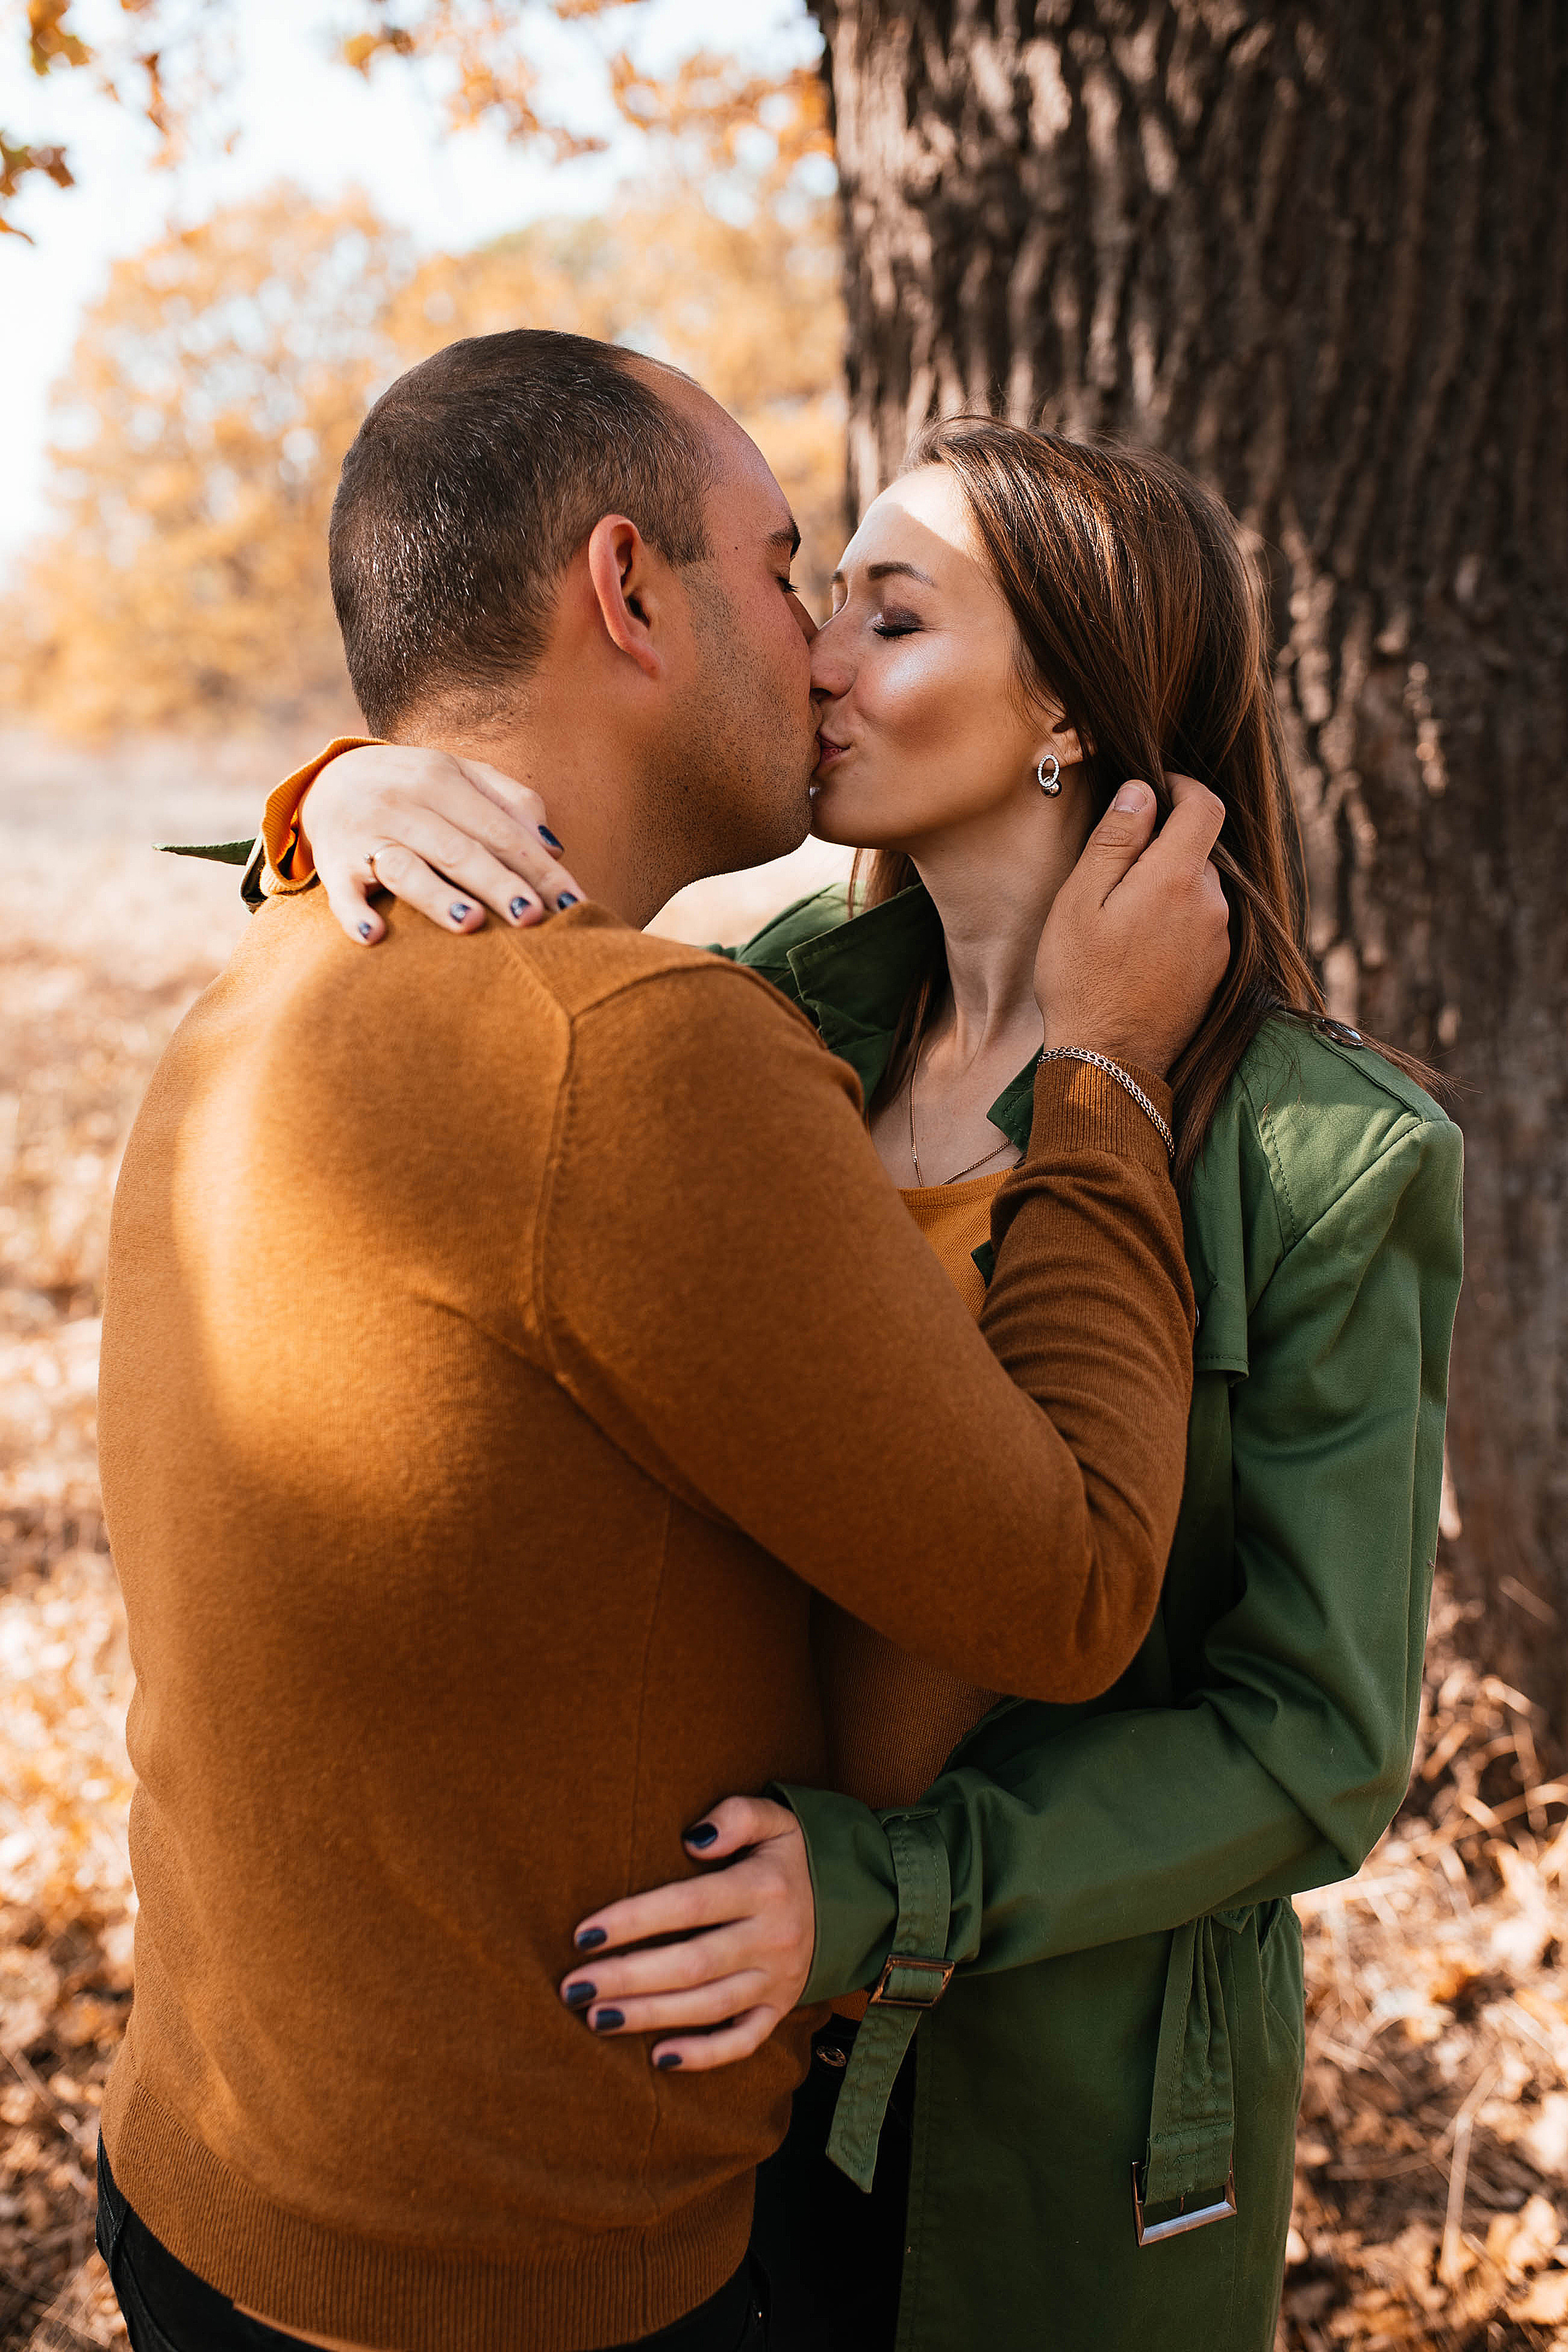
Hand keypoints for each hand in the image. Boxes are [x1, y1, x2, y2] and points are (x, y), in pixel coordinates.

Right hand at [300, 744, 586, 945]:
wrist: (329, 780)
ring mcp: (366, 835)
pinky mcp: (334, 865)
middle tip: (533, 918)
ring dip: (436, 897)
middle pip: (459, 851)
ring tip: (470, 924)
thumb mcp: (460, 776)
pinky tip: (374, 936)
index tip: (574, 904)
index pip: (501, 831)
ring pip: (405, 868)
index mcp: (442, 780)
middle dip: (499, 884)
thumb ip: (511, 802)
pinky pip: (342, 892)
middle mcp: (403, 804)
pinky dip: (354, 913)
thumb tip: (555, 847)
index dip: (539, 868)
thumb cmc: (415, 788)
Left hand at [560, 1796, 814, 2073]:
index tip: (583, 1934)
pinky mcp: (782, 2009)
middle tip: (573, 1987)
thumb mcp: (777, 1817)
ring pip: (708, 2007)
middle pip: (691, 1965)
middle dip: (627, 1978)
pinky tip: (659, 2059)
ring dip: (650, 2016)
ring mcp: (778, 1980)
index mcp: (763, 1888)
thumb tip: (692, 1838)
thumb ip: (737, 1815)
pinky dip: (704, 2055)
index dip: (633, 1921)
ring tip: (596, 2019)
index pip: (688, 1905)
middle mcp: (772, 1938)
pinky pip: (744, 2040)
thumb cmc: (797, 1853)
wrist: (863, 1897)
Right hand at [1036, 774, 1229, 1074]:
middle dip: (1164, 846)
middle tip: (1114, 868)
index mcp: (1177, 879)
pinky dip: (1177, 921)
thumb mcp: (1081, 900)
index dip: (1182, 787)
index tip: (1155, 790)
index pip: (1205, 806)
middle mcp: (1211, 905)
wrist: (1109, 1061)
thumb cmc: (1082, 980)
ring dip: (1169, 887)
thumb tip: (1142, 791)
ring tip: (1122, 917)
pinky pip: (1202, 925)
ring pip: (1200, 890)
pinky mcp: (1217, 971)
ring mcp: (1219, 941)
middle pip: (1199, 850)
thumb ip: (1115, 840)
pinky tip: (1139, 948)